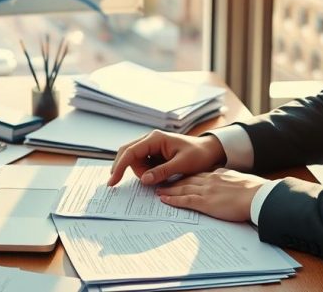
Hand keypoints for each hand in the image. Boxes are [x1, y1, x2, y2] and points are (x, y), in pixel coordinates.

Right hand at [108, 130, 226, 185]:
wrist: (209, 151)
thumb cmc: (198, 154)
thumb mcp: (182, 164)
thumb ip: (162, 172)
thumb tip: (144, 179)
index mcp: (155, 138)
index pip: (130, 152)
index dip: (119, 166)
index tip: (113, 181)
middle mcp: (150, 140)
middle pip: (128, 154)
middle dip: (126, 169)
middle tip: (123, 183)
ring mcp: (151, 146)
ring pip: (135, 161)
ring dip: (141, 173)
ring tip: (162, 176)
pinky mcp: (154, 153)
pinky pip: (143, 164)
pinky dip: (146, 172)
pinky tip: (159, 175)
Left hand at [157, 168, 266, 221]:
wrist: (258, 195)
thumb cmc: (254, 190)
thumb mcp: (240, 180)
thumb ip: (231, 179)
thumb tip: (230, 181)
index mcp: (219, 175)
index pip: (198, 175)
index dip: (187, 176)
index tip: (178, 177)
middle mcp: (210, 180)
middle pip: (187, 180)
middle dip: (173, 181)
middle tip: (162, 183)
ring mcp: (206, 190)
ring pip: (182, 188)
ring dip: (169, 190)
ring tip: (158, 191)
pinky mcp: (206, 202)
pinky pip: (185, 200)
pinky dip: (173, 200)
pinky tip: (164, 200)